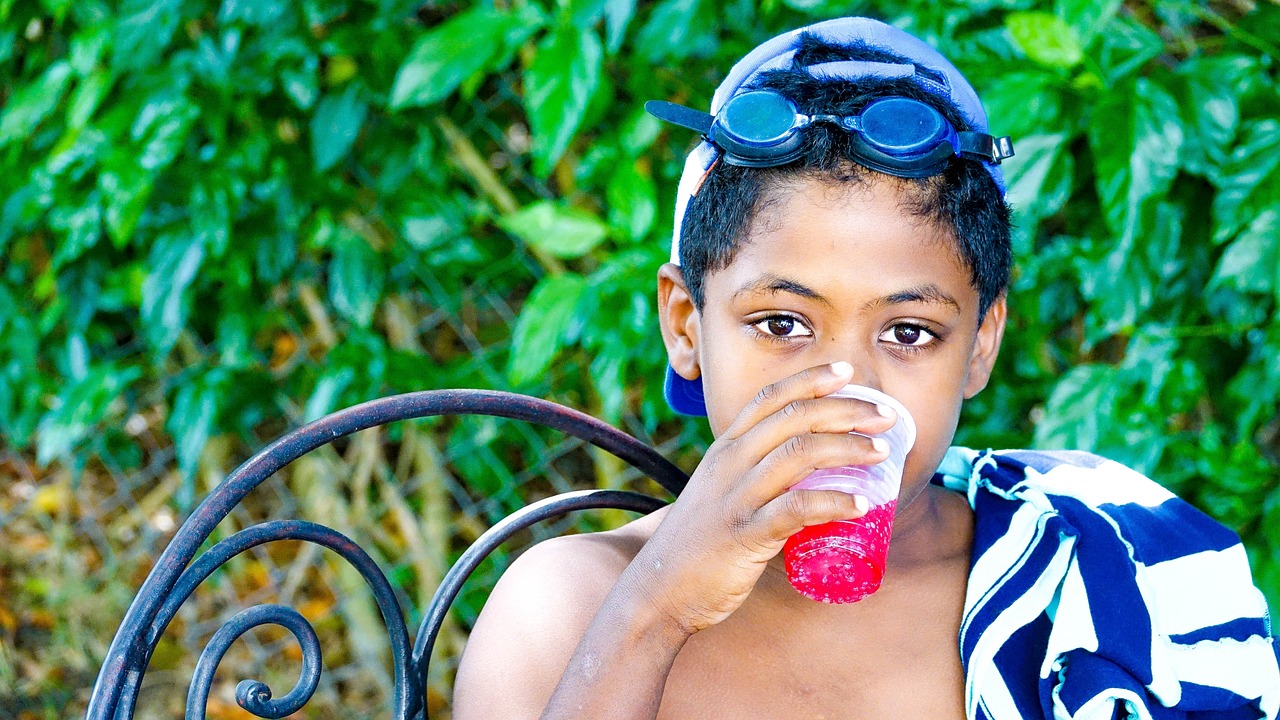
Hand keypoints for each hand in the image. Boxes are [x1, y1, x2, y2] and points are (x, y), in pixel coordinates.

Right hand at [628, 361, 897, 634]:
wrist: (659, 588)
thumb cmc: (698, 543)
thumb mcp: (720, 492)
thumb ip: (753, 476)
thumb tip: (806, 474)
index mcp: (725, 448)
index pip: (770, 398)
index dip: (810, 379)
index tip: (847, 372)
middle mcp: (730, 463)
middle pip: (794, 418)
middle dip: (845, 409)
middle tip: (887, 416)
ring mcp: (736, 497)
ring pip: (799, 455)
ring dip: (847, 448)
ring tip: (882, 453)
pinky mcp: (744, 535)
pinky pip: (795, 510)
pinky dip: (832, 503)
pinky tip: (861, 506)